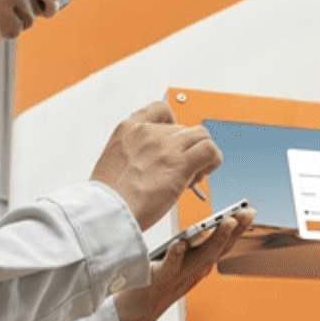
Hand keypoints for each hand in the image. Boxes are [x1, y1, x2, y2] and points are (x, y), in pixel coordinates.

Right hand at [90, 101, 221, 230]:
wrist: (107, 211)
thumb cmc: (109, 197)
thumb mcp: (112, 163)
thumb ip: (134, 156)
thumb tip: (156, 164)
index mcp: (128, 129)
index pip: (161, 109)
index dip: (174, 122)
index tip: (174, 140)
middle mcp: (149, 132)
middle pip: (184, 128)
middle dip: (187, 149)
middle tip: (182, 170)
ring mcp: (166, 145)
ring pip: (202, 136)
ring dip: (202, 153)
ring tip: (194, 174)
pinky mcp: (180, 163)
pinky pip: (210, 150)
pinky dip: (212, 161)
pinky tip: (201, 175)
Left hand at [114, 207, 256, 320]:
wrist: (140, 310)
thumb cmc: (161, 280)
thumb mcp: (184, 262)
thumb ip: (194, 245)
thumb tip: (202, 226)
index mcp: (200, 263)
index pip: (223, 244)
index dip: (238, 228)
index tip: (249, 211)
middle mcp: (194, 270)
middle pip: (217, 249)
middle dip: (233, 230)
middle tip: (243, 214)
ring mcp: (179, 276)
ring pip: (200, 257)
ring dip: (214, 240)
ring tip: (224, 222)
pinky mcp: (159, 279)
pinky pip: (169, 266)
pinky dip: (176, 255)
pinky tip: (180, 243)